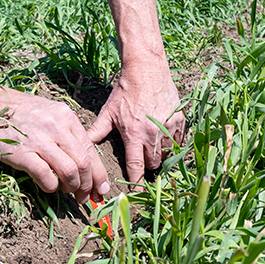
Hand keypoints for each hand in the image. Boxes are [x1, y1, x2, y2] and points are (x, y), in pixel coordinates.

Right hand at [0, 88, 109, 204]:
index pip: (90, 149)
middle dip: (87, 185)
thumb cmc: (22, 111)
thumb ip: (68, 133)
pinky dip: (51, 187)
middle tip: (84, 197)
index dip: (99, 174)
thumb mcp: (51, 113)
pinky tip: (48, 186)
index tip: (100, 190)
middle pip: (83, 163)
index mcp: (66, 117)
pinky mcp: (22, 154)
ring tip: (66, 191)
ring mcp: (39, 140)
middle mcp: (56, 127)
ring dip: (71, 187)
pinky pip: (46, 177)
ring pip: (69, 171)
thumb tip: (85, 165)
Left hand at [86, 66, 184, 185]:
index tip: (137, 194)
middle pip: (153, 163)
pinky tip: (163, 136)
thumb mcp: (109, 111)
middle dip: (147, 165)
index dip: (136, 183)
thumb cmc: (126, 90)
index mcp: (133, 134)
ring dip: (160, 154)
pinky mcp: (180, 121)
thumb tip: (84, 145)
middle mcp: (152, 134)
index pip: (136, 167)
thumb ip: (97, 130)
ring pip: (167, 154)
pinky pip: (178, 141)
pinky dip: (172, 143)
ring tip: (152, 146)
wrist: (146, 69)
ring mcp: (168, 128)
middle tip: (142, 158)